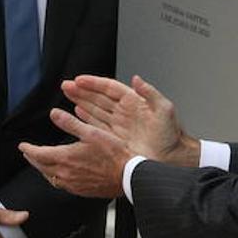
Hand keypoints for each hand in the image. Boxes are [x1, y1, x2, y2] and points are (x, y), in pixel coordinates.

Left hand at [18, 108, 133, 197]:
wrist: (128, 175)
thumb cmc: (114, 154)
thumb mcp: (91, 132)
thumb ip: (70, 123)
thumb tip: (54, 114)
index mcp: (66, 158)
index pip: (39, 154)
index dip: (29, 149)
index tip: (22, 146)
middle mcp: (66, 174)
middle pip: (42, 167)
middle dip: (32, 159)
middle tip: (28, 153)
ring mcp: (73, 184)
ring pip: (50, 177)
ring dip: (42, 169)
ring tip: (40, 163)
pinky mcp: (81, 190)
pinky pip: (61, 185)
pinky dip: (55, 178)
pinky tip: (59, 175)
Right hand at [63, 74, 198, 166]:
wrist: (171, 158)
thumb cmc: (171, 135)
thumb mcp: (164, 110)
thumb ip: (150, 93)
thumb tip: (137, 79)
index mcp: (134, 102)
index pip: (110, 88)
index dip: (94, 83)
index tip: (79, 79)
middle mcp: (124, 111)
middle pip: (98, 97)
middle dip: (82, 91)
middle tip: (66, 85)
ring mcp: (118, 125)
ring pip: (95, 109)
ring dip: (81, 101)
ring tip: (67, 94)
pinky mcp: (115, 138)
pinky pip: (97, 125)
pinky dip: (86, 118)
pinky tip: (77, 112)